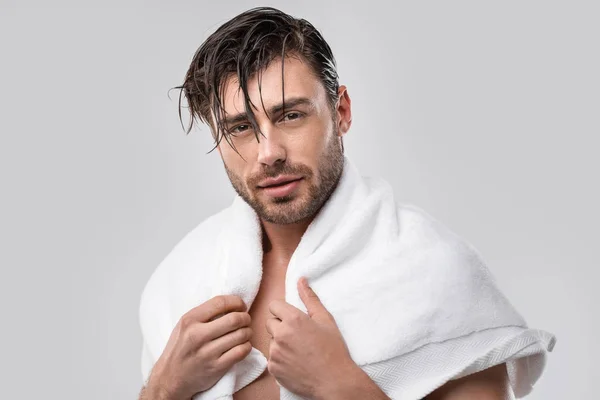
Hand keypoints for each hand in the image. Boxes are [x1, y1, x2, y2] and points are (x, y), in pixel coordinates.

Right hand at [147, 295, 252, 399]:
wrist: (170, 379)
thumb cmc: (179, 349)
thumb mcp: (183, 326)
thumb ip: (203, 314)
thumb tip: (230, 304)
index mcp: (189, 320)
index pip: (220, 302)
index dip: (236, 302)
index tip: (241, 306)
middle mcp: (198, 335)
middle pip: (234, 319)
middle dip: (245, 317)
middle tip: (246, 320)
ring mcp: (207, 353)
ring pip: (241, 335)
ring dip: (248, 332)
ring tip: (245, 332)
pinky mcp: (216, 368)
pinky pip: (241, 352)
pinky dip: (247, 346)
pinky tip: (243, 345)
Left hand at [265, 277, 356, 398]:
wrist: (335, 380)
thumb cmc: (333, 349)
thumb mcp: (325, 319)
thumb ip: (310, 298)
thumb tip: (301, 280)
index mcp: (293, 319)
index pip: (273, 305)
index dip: (283, 311)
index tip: (292, 318)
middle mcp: (280, 334)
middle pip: (270, 322)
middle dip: (280, 326)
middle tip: (297, 335)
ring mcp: (275, 353)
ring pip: (271, 341)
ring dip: (280, 343)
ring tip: (298, 350)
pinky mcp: (273, 369)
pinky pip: (271, 358)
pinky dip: (280, 359)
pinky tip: (295, 362)